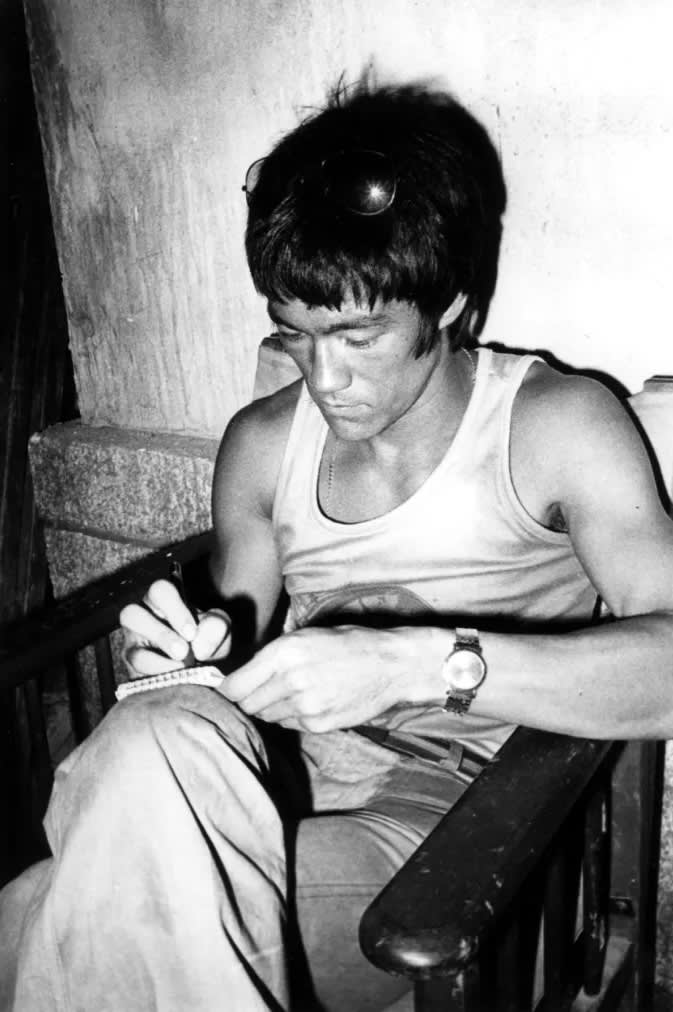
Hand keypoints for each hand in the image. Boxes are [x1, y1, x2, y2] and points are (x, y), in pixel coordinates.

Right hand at [120, 579, 230, 677]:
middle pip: (131, 613)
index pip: (159, 590)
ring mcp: (132, 644)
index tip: (191, 633)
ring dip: (157, 662)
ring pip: (130, 649)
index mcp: (163, 600)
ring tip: (181, 666)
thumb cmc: (205, 641)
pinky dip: (158, 675)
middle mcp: (142, 617)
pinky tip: (175, 678)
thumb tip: (200, 645)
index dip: (174, 611)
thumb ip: (216, 627)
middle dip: (160, 635)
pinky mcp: (132, 668)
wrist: (200, 669)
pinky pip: (135, 671)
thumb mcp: (217, 630)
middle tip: (184, 651)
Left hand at [221, 625, 417, 731]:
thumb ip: (272, 655)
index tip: (230, 689)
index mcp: (284, 652)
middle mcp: (291, 680)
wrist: (390, 665)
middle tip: (261, 690)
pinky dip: (292, 716)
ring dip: (271, 708)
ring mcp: (305, 705)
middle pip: (247, 705)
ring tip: (292, 692)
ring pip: (266, 716)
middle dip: (249, 699)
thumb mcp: (305, 635)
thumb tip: (241, 674)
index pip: (234, 686)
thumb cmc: (347, 644)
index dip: (228, 689)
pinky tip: (310, 700)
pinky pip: (289, 724)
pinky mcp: (318, 723)